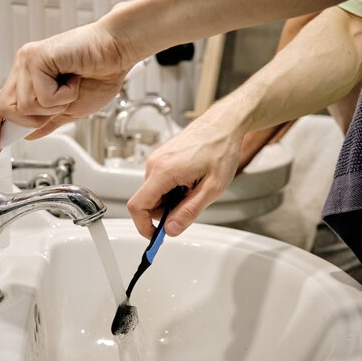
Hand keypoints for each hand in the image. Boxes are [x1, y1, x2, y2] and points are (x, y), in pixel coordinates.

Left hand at [0, 23, 132, 156]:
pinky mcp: (37, 57)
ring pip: (25, 107)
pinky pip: (42, 96)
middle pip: (6, 110)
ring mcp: (28, 61)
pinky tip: (74, 80)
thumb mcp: (70, 109)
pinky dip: (63, 96)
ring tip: (71, 88)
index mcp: (29, 77)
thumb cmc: (101, 75)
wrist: (117, 52)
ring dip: (54, 106)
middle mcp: (24, 67)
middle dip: (34, 119)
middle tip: (60, 106)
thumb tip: (29, 135)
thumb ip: (48, 122)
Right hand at [127, 102, 244, 238]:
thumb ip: (189, 211)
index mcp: (163, 172)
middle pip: (147, 202)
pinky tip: (191, 180)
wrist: (224, 124)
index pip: (137, 206)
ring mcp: (157, 159)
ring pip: (154, 193)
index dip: (143, 226)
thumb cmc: (221, 149)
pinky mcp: (162, 158)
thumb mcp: (212, 188)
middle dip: (165, 212)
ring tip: (195, 188)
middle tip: (191, 205)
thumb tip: (171, 230)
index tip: (155, 236)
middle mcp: (154, 164)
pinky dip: (173, 189)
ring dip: (171, 199)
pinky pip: (159, 182)